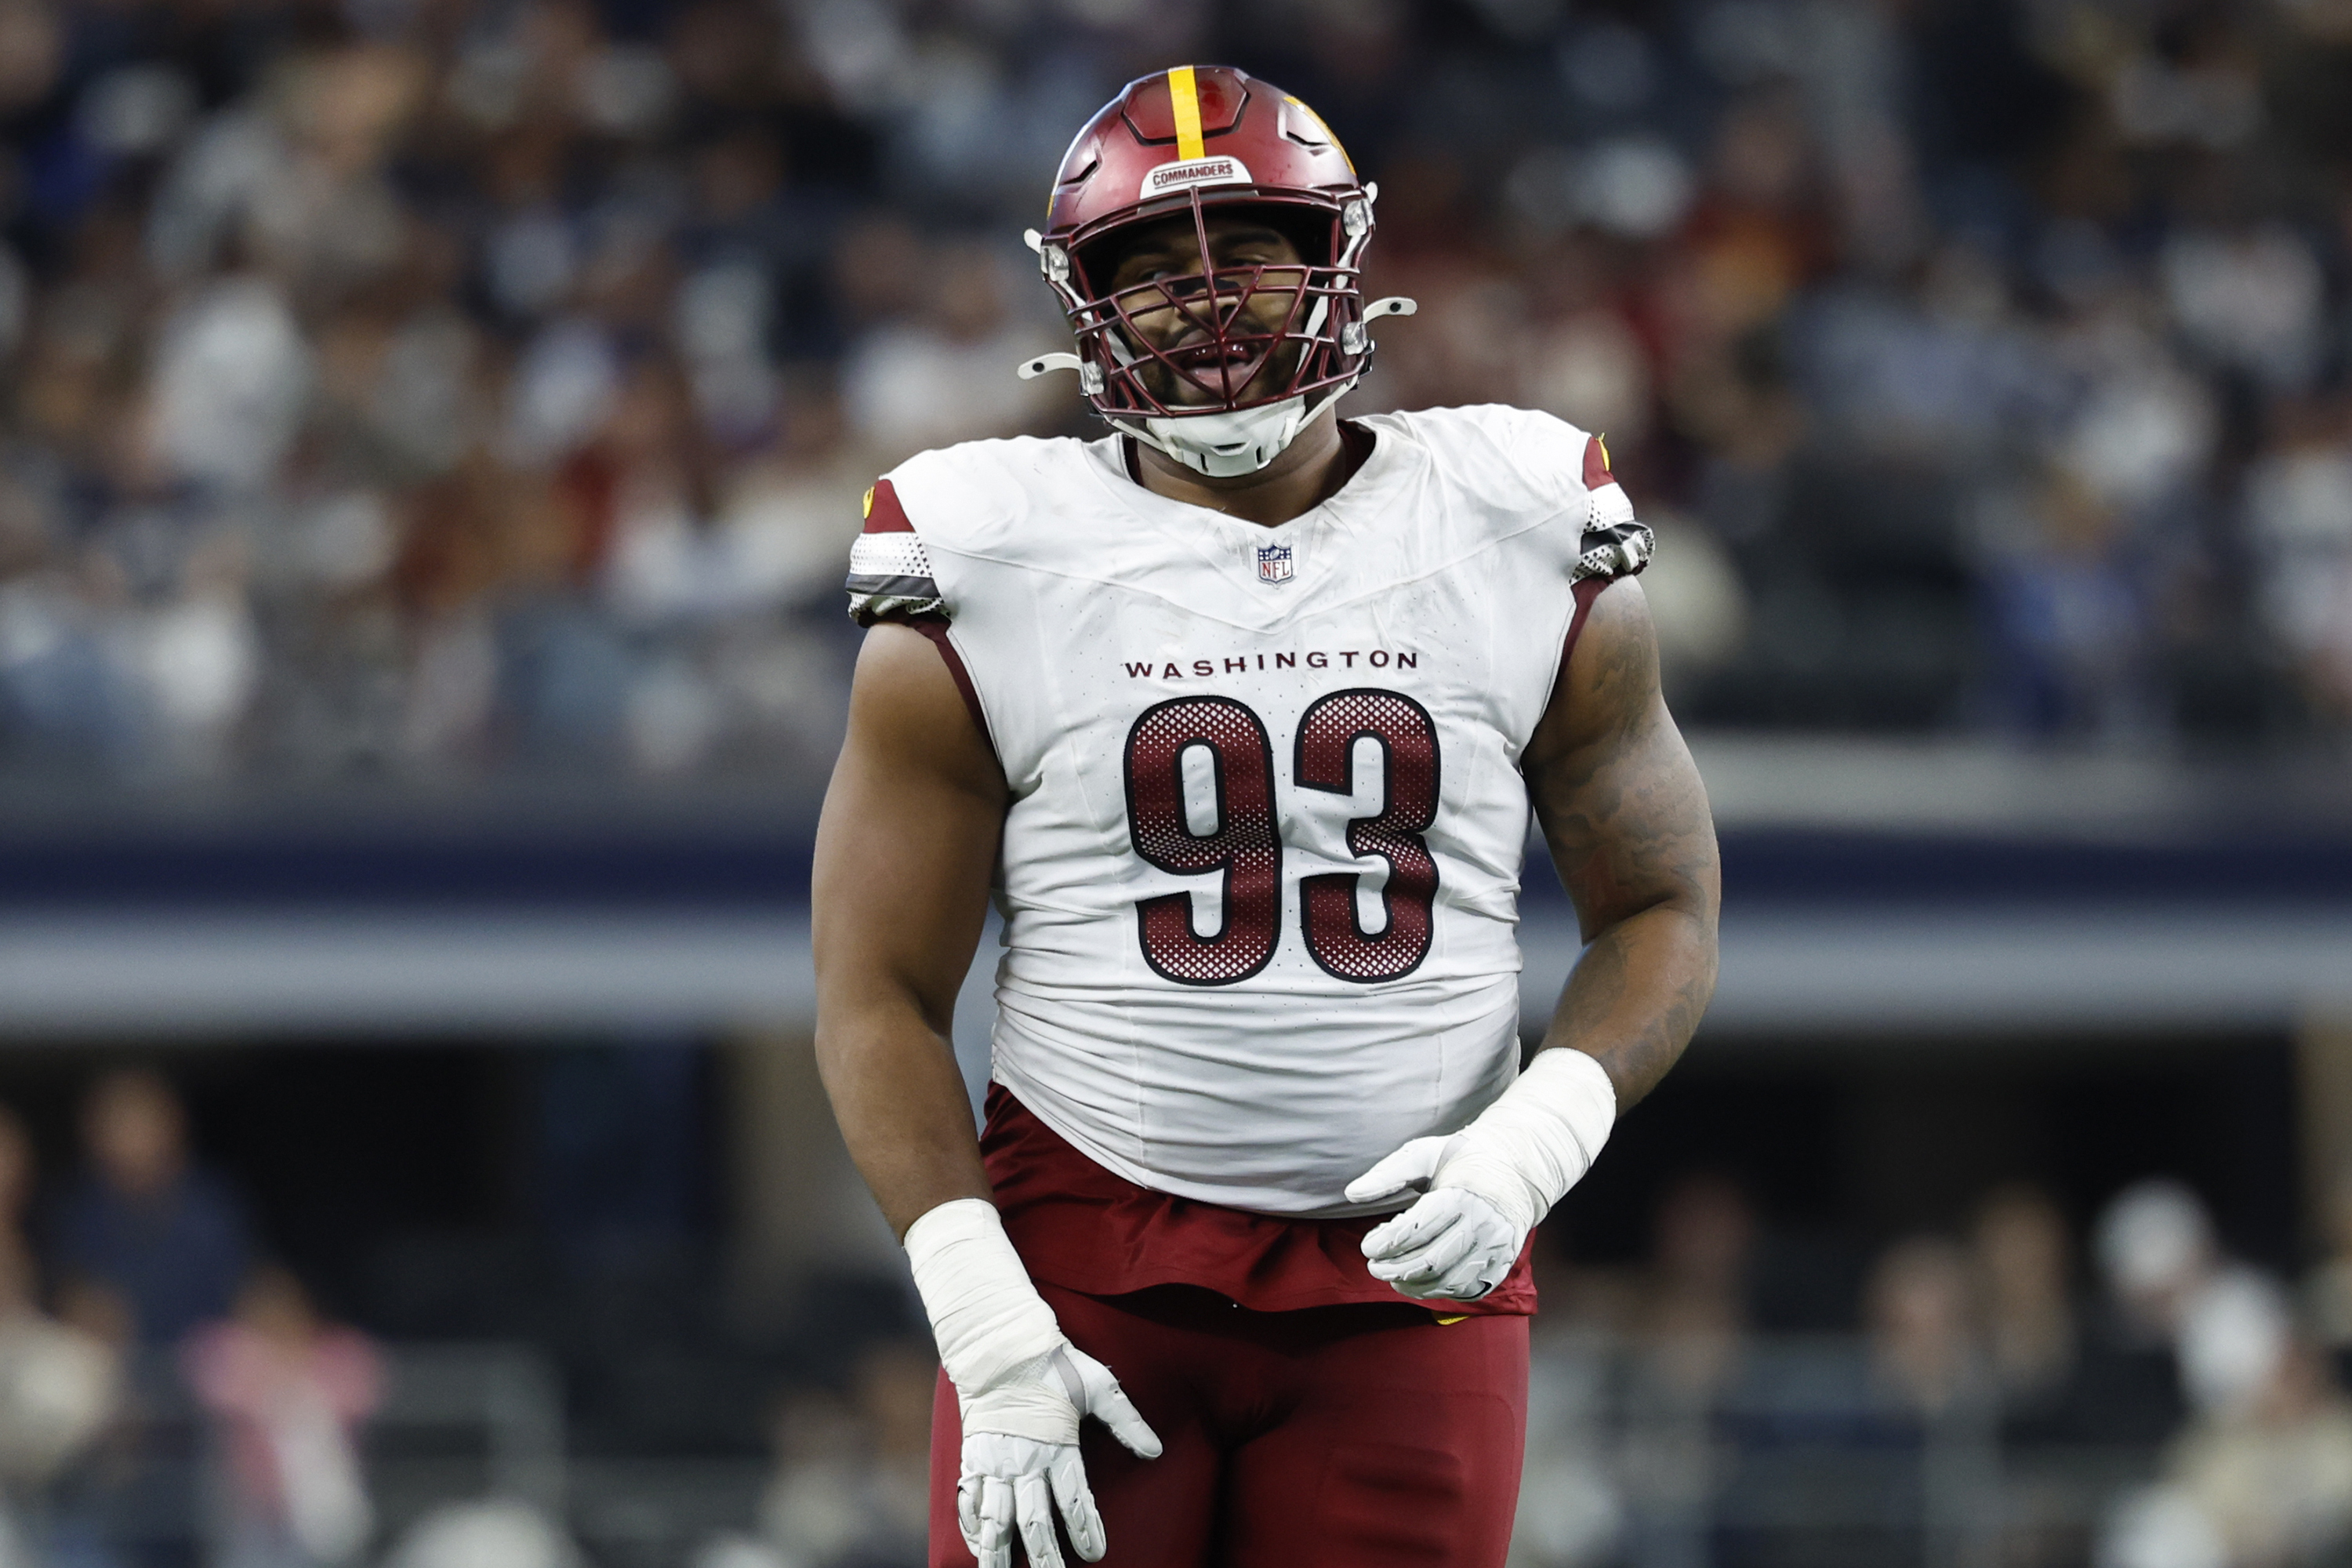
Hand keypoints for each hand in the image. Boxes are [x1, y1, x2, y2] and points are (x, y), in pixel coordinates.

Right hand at [957, 1344, 1160, 1567]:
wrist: (1001, 1345)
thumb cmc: (1054, 1364)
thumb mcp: (1098, 1386)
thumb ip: (1127, 1421)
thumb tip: (1155, 1451)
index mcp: (1057, 1444)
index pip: (1074, 1498)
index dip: (1085, 1528)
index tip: (1095, 1553)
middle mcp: (1023, 1460)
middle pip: (1034, 1520)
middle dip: (1046, 1555)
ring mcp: (994, 1461)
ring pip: (995, 1518)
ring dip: (999, 1552)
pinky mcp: (973, 1457)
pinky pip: (969, 1501)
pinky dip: (972, 1528)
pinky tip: (978, 1548)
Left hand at [1345, 1135, 1523, 1301]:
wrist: (1516, 1170)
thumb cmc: (1461, 1159)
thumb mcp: (1423, 1154)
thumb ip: (1387, 1174)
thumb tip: (1351, 1193)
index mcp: (1462, 1195)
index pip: (1418, 1229)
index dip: (1387, 1243)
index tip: (1367, 1246)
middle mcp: (1483, 1224)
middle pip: (1431, 1261)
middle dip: (1395, 1269)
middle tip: (1374, 1267)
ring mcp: (1496, 1247)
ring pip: (1450, 1281)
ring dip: (1415, 1286)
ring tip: (1393, 1277)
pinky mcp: (1503, 1263)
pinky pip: (1469, 1290)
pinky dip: (1440, 1292)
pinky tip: (1421, 1282)